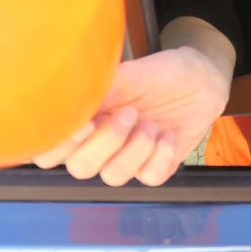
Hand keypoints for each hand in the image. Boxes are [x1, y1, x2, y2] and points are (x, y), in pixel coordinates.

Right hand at [32, 46, 228, 186]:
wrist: (201, 80)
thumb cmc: (160, 73)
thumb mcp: (129, 74)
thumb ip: (97, 90)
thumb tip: (68, 99)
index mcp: (84, 120)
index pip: (49, 151)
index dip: (60, 146)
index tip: (85, 124)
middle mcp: (99, 144)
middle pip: (79, 168)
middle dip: (104, 144)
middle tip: (129, 114)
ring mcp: (127, 158)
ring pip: (113, 176)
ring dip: (136, 149)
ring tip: (152, 123)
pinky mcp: (154, 167)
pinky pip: (149, 178)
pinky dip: (161, 156)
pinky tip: (168, 134)